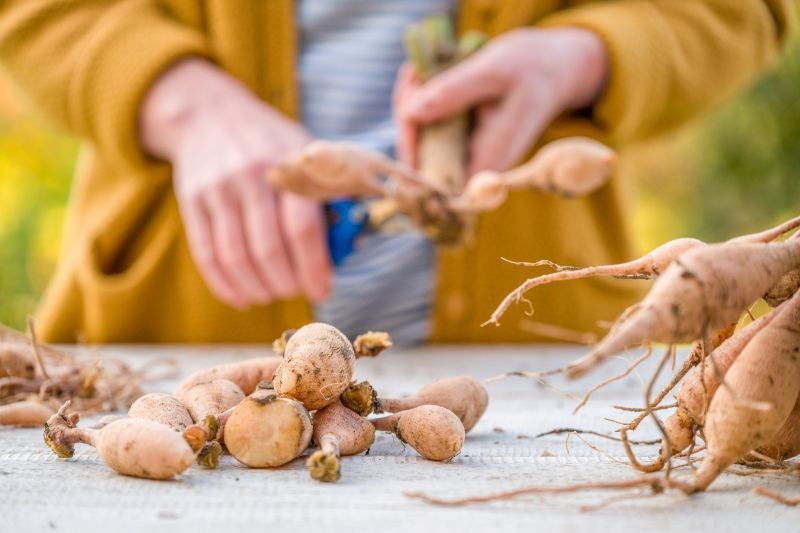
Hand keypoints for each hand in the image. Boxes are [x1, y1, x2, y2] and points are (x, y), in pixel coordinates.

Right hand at [140, 59, 330, 308]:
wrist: (211, 113)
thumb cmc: (272, 144)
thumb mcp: (306, 154)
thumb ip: (329, 196)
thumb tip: (349, 246)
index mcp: (289, 166)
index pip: (303, 229)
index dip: (314, 268)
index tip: (323, 291)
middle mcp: (251, 176)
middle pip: (269, 249)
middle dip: (287, 283)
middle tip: (297, 292)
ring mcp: (218, 189)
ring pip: (236, 257)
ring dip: (258, 288)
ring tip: (271, 295)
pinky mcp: (192, 202)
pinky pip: (206, 254)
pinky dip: (225, 285)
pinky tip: (242, 297)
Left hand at [394, 27, 608, 174]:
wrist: (558, 70)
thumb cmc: (532, 68)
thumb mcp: (493, 70)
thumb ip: (453, 92)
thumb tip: (409, 114)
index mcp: (489, 160)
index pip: (434, 174)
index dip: (412, 147)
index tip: (409, 101)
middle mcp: (478, 167)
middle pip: (422, 162)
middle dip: (409, 119)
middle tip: (414, 74)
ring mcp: (471, 157)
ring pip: (422, 146)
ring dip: (413, 109)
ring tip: (419, 70)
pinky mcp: (466, 144)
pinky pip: (431, 132)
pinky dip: (423, 106)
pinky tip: (425, 76)